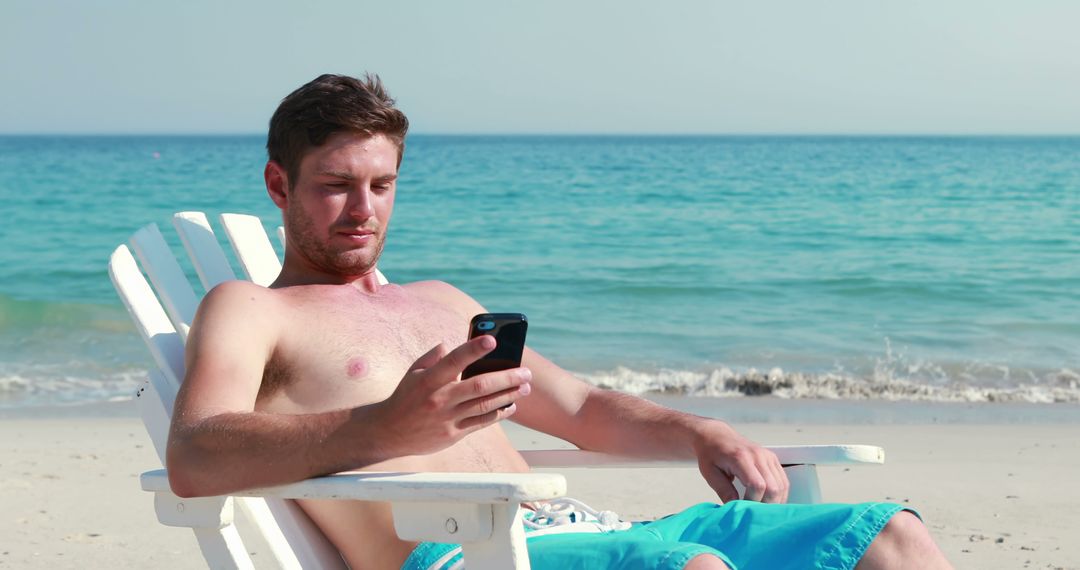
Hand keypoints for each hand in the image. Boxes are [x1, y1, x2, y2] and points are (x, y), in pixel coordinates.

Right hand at [371, 335, 531, 455]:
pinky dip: (499, 414)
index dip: (473, 349)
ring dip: (508, 396)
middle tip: (526, 372)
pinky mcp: (452, 434)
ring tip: (525, 387)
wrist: (389, 432)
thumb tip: (449, 345)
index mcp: (428, 379)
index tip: (492, 340)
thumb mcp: (413, 373)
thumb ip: (432, 358)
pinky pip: (481, 423)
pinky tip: (511, 406)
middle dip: (506, 378)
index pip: (454, 360)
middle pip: (479, 386)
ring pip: (484, 405)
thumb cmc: (405, 397)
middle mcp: (439, 399)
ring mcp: (447, 418)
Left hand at [692, 420, 788, 503]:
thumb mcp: (710, 474)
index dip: (752, 501)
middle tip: (753, 511)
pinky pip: (783, 480)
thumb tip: (737, 509)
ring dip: (774, 501)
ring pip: (782, 486)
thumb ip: (723, 491)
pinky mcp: (773, 458)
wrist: (716, 436)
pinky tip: (768, 500)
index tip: (742, 508)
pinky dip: (779, 493)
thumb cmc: (710, 454)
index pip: (757, 485)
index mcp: (741, 458)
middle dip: (765, 505)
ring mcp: (768, 456)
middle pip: (774, 488)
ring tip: (760, 507)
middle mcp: (758, 455)